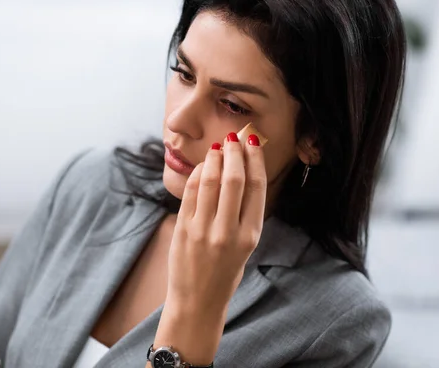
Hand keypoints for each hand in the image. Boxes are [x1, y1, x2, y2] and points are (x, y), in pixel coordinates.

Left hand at [165, 130, 266, 313]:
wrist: (198, 302)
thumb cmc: (225, 273)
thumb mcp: (246, 246)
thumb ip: (244, 213)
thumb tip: (240, 171)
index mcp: (250, 236)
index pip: (256, 187)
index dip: (255, 159)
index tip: (253, 142)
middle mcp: (228, 231)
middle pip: (234, 179)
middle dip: (235, 152)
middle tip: (234, 137)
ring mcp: (203, 230)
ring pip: (210, 181)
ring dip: (215, 158)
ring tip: (219, 148)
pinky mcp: (182, 229)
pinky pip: (191, 192)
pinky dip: (197, 174)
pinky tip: (202, 167)